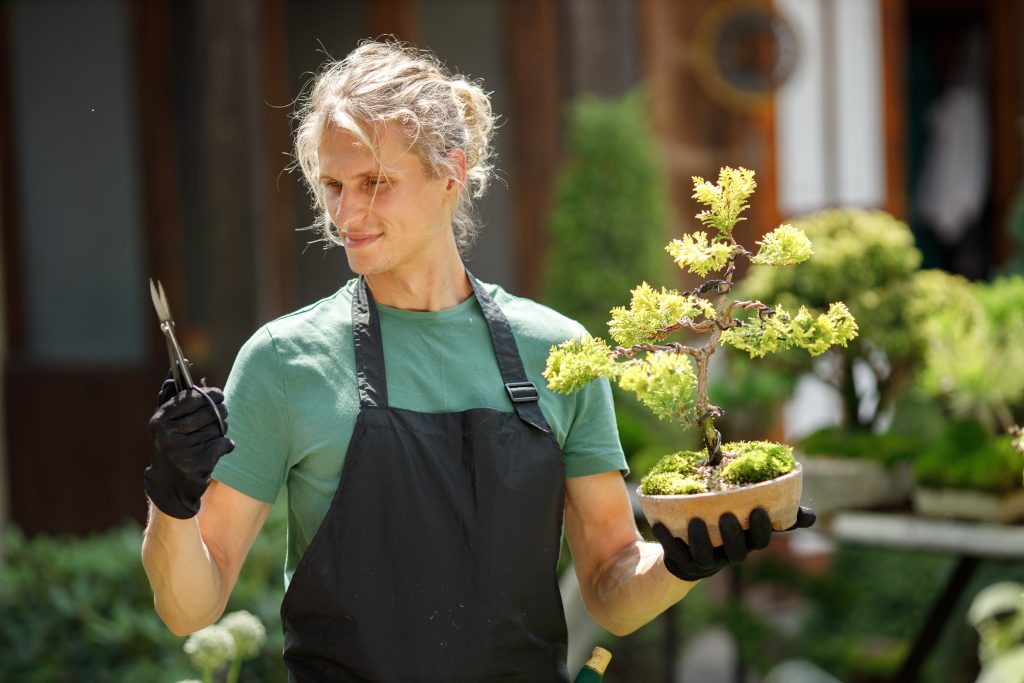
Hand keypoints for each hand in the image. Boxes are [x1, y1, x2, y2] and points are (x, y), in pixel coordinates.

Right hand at [145, 383, 233, 518]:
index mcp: (160, 421)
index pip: (192, 397)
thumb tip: (181, 364)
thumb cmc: (171, 445)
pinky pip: (223, 444)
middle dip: (220, 412)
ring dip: (221, 430)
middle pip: (209, 412)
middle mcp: (167, 436)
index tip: (219, 395)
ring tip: (214, 435)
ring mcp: (181, 452)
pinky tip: (218, 450)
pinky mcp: (196, 465)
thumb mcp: (166, 421)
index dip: (210, 394)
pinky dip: (225, 445)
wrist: (169, 487)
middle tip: (223, 413)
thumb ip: (172, 394)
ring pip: (217, 429)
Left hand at [652, 506, 815, 581]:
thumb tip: (812, 517)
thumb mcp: (750, 519)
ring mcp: (704, 563)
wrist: (688, 555)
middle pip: (735, 553)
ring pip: (704, 558)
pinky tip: (658, 523)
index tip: (758, 509)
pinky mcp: (680, 563)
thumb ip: (779, 515)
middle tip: (727, 515)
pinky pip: (673, 554)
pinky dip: (666, 539)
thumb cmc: (726, 528)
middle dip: (733, 535)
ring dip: (701, 540)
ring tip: (694, 520)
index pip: (759, 541)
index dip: (761, 528)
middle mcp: (727, 556)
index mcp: (745, 544)